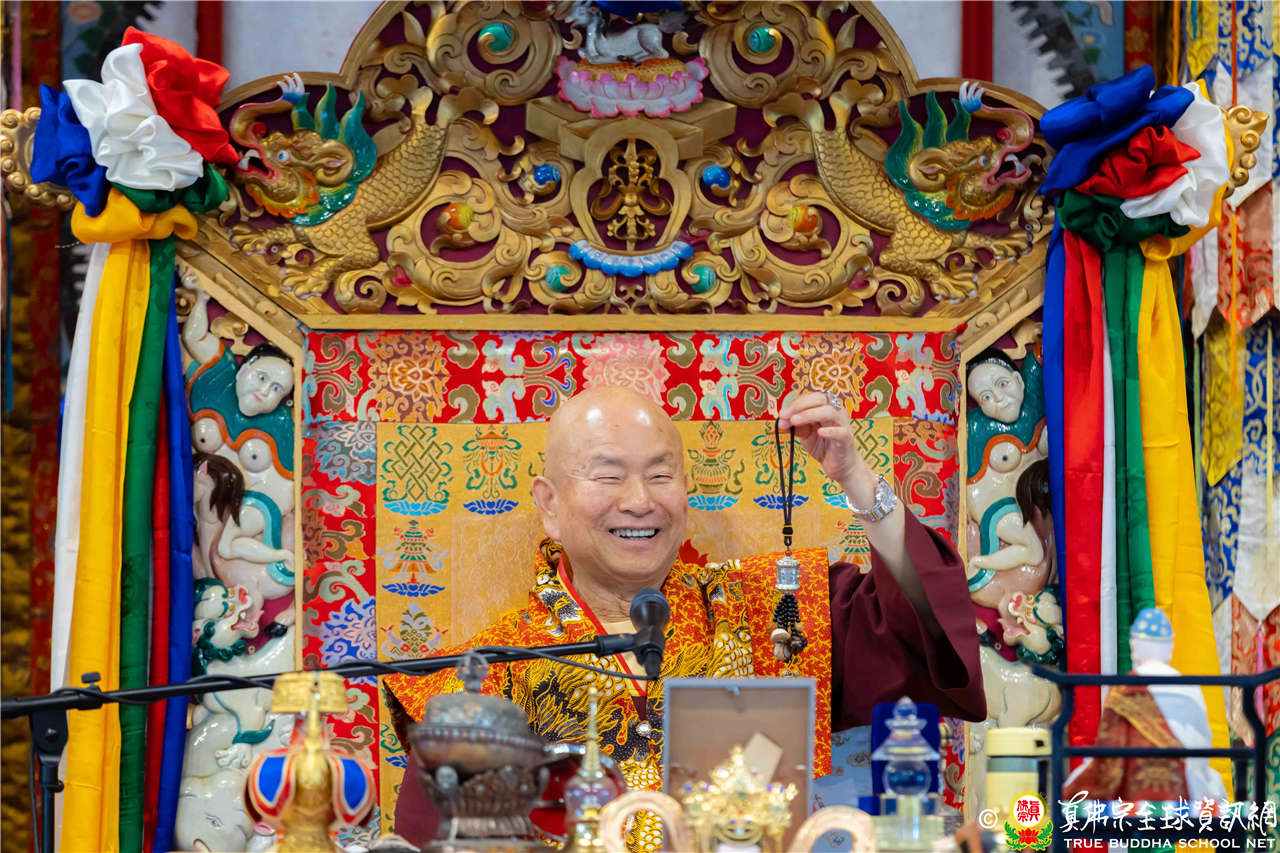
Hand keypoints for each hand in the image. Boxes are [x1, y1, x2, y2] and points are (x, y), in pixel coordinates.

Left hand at [777, 391, 875, 505]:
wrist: (839, 466)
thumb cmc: (823, 446)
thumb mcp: (805, 434)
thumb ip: (795, 426)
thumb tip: (781, 421)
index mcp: (825, 407)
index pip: (810, 398)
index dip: (795, 403)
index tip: (781, 414)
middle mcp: (836, 411)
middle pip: (820, 399)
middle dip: (799, 405)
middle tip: (784, 415)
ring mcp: (843, 424)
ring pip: (829, 412)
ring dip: (809, 414)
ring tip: (794, 421)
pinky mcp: (847, 438)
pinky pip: (840, 432)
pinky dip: (830, 431)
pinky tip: (819, 432)